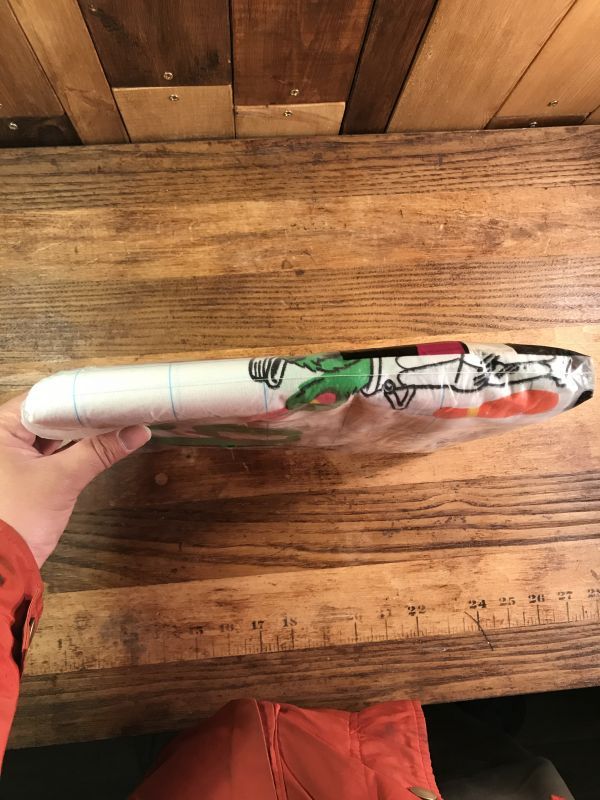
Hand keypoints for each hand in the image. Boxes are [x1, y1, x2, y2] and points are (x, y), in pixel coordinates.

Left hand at [0, 393, 150, 567]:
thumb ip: (100, 451)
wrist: (3, 568)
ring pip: (49, 433)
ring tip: (111, 421)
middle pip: (46, 414)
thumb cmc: (17, 521)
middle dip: (80, 413)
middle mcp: (0, 438)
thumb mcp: (62, 479)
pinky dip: (70, 448)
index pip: (41, 397)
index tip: (105, 391)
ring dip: (78, 431)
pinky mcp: (20, 474)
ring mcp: (9, 456)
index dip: (75, 394)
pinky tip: (96, 443)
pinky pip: (49, 451)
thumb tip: (136, 432)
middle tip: (115, 405)